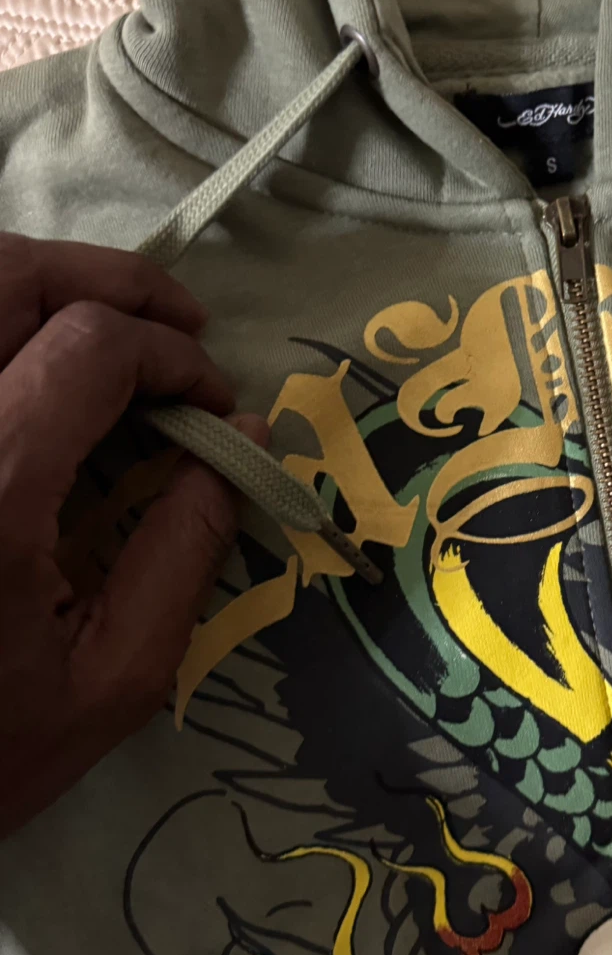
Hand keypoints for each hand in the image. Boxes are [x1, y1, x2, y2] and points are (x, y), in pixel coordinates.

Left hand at [0, 234, 266, 839]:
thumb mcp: (116, 676)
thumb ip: (187, 546)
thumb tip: (244, 433)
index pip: (92, 346)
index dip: (172, 355)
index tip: (214, 401)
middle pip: (10, 278)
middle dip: (113, 283)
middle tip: (176, 324)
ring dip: (47, 290)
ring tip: (109, 332)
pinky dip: (4, 334)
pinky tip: (37, 370)